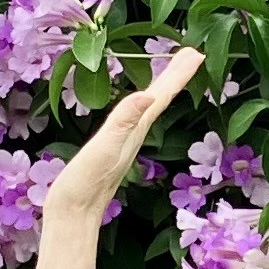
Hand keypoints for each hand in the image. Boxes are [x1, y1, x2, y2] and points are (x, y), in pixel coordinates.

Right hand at [43, 47, 202, 225]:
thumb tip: (148, 96)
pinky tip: (140, 104)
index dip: (178, 74)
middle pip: (160, 99)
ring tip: (173, 71)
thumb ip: (124, 122)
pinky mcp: (112, 148)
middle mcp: (135, 134)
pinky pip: (135, 117)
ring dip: (163, 87)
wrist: (72, 214)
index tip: (196, 53)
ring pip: (150, 107)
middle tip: (192, 54)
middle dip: (176, 75)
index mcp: (135, 130)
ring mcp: (125, 142)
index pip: (161, 96)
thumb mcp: (103, 148)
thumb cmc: (85, 184)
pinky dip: (143, 104)